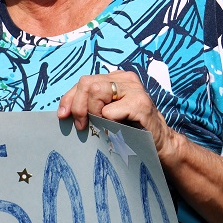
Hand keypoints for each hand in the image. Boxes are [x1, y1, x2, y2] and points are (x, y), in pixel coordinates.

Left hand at [57, 72, 175, 154]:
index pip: (84, 81)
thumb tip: (64, 112)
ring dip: (93, 113)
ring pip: (96, 91)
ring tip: (102, 126)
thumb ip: (90, 106)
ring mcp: (134, 89)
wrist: (158, 143)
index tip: (63, 116)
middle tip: (83, 127)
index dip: (69, 98)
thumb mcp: (107, 114)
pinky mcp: (140, 104)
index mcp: (116, 79)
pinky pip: (110, 111)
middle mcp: (125, 79)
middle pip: (87, 83)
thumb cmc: (130, 129)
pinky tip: (117, 129)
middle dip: (79, 107)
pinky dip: (108, 122)